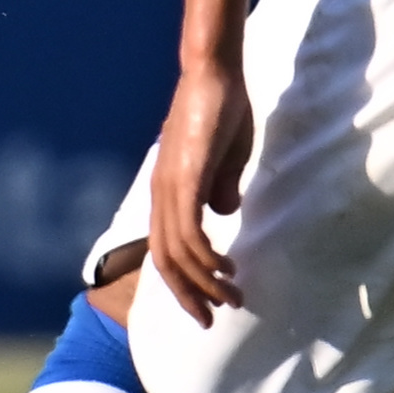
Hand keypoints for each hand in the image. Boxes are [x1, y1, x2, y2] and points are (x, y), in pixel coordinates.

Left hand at [145, 54, 257, 320]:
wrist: (213, 73)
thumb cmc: (221, 110)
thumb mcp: (225, 159)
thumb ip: (222, 187)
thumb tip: (225, 213)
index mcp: (168, 192)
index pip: (167, 250)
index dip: (184, 282)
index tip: (208, 305)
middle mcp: (161, 195)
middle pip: (164, 262)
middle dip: (188, 295)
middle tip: (213, 319)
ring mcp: (170, 188)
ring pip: (177, 253)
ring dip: (204, 282)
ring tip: (232, 298)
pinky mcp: (185, 180)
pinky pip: (188, 232)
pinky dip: (205, 258)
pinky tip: (226, 269)